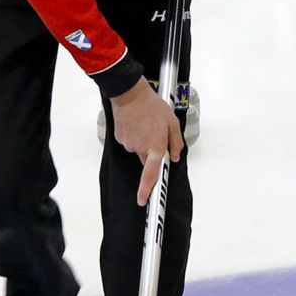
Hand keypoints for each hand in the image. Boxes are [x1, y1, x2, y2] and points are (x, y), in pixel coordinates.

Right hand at [108, 78, 184, 205]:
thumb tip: (174, 157)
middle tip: (155, 132)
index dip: (147, 189)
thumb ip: (176, 142)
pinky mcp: (120, 138)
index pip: (151, 174)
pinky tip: (136, 123)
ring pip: (138, 150)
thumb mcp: (172, 122)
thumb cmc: (153, 107)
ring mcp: (128, 144)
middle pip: (147, 160)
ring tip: (145, 124)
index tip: (143, 200)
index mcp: (155, 146)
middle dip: (151, 152)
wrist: (130, 94)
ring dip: (143, 141)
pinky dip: (134, 136)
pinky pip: (130, 142)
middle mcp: (140, 148)